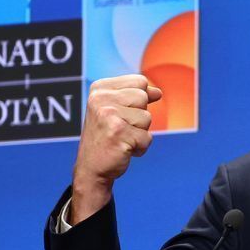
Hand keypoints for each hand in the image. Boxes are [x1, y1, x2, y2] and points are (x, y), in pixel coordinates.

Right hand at [70, 74, 161, 224]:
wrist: (92, 168)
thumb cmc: (107, 137)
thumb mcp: (117, 110)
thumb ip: (137, 96)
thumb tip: (158, 92)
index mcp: (100, 89)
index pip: (140, 82)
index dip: (140, 100)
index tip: (122, 112)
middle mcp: (101, 99)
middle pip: (144, 97)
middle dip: (139, 116)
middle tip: (120, 128)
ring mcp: (108, 116)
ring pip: (147, 118)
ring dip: (140, 132)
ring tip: (121, 139)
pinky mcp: (118, 133)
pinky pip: (147, 138)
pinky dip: (140, 147)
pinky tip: (123, 149)